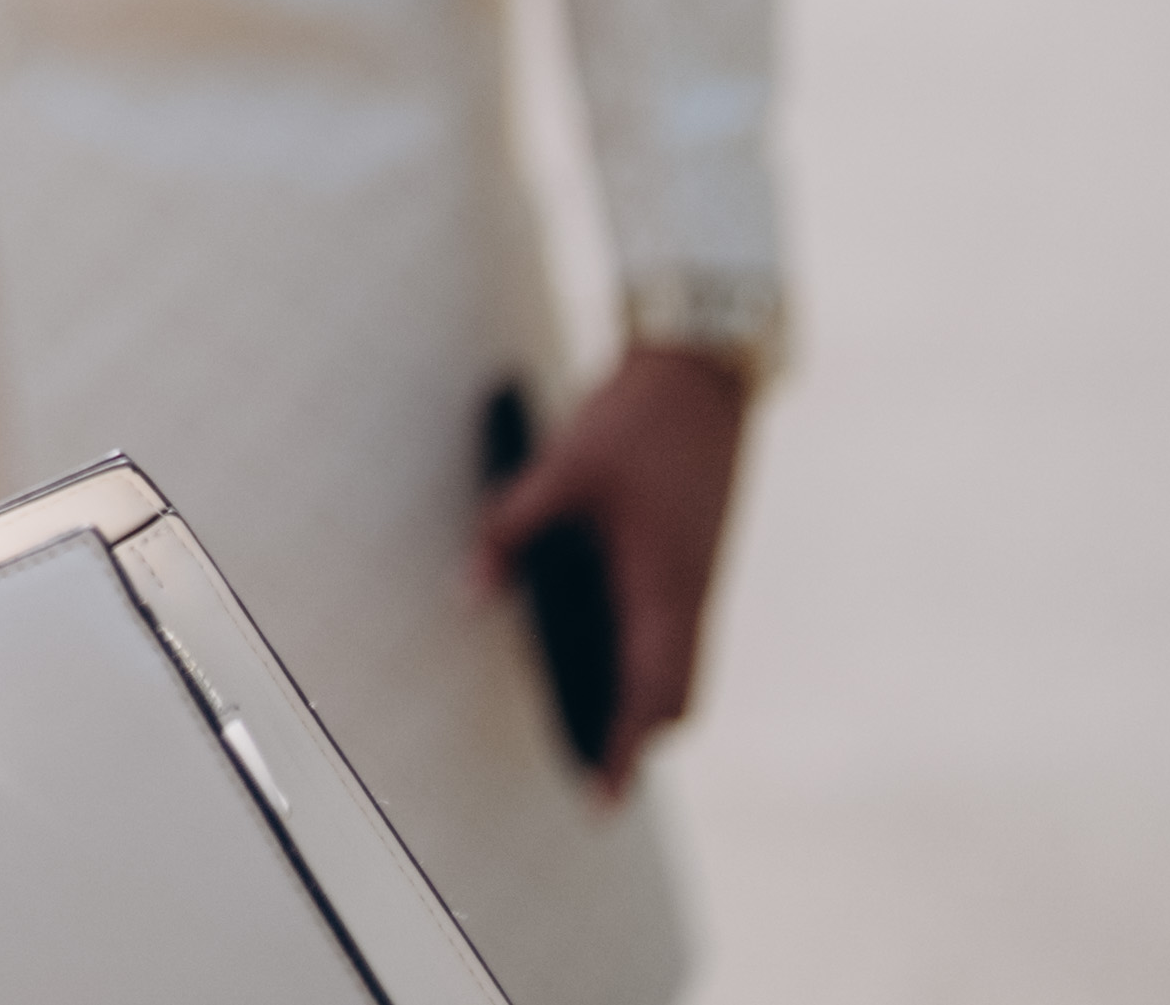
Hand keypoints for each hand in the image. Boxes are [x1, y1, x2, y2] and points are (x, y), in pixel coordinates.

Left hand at [473, 342, 751, 792]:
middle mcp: (691, 593)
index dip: (623, 749)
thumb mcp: (560, 474)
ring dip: (645, 696)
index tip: (599, 798)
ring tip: (593, 718)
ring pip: (680, 662)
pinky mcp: (695, 555)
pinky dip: (650, 656)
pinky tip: (604, 645)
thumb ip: (509, 535)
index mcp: (663, 586)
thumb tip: (469, 596)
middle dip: (635, 734)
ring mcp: (700, 576)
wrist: (700, 373)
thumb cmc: (633, 422)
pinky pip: (678, 629)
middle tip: (590, 766)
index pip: (650, 694)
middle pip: (674, 694)